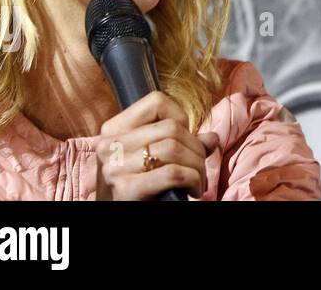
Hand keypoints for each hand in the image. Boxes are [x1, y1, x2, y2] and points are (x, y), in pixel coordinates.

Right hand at [95, 91, 220, 200]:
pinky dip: (193, 181)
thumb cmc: (138, 190)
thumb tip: (212, 138)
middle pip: (171, 128)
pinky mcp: (126, 190)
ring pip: (174, 148)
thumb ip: (181, 145)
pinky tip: (192, 191)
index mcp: (112, 130)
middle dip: (196, 149)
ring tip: (197, 182)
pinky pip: (173, 173)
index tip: (185, 141)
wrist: (118, 218)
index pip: (156, 102)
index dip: (180, 117)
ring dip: (197, 166)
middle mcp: (109, 145)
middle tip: (198, 168)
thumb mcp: (152, 161)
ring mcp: (114, 167)